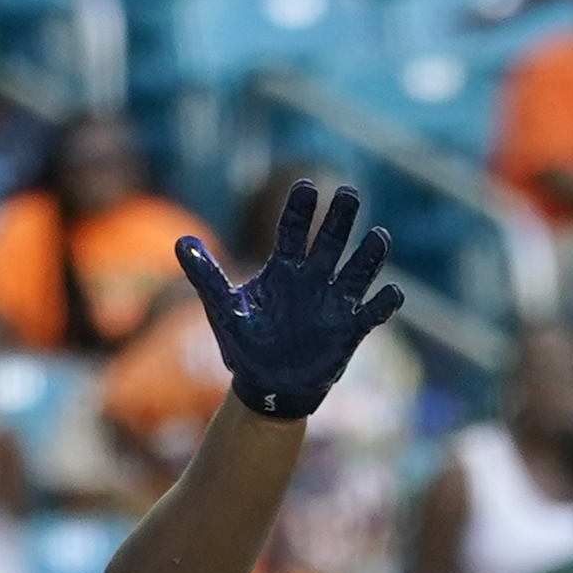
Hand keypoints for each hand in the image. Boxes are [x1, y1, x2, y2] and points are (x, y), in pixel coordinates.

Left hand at [175, 179, 403, 421]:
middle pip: (331, 242)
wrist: (266, 387)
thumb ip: (206, 274)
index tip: (307, 186)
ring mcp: (334, 303)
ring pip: (357, 272)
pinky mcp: (350, 330)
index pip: (294, 231)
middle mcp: (313, 279)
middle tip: (350, 193)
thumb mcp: (223, 309)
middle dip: (340, 219)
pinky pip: (372, 313)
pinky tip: (392, 293)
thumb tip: (181, 240)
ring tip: (379, 238)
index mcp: (284, 269)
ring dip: (369, 256)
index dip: (301, 210)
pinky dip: (383, 304)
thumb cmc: (246, 345)